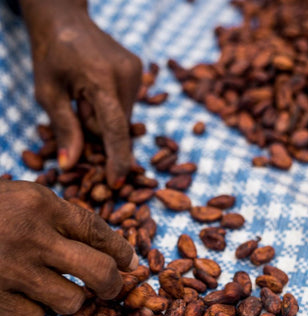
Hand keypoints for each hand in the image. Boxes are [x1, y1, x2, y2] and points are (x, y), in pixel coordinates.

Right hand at [0, 180, 137, 315]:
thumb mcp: (21, 197)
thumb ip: (58, 217)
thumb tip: (102, 246)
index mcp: (42, 205)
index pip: (98, 231)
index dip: (120, 249)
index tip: (129, 260)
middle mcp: (32, 237)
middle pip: (99, 271)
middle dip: (115, 283)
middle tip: (113, 287)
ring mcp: (12, 271)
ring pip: (73, 301)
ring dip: (73, 299)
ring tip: (58, 289)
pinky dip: (38, 312)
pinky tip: (27, 298)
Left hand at [21, 0, 141, 187]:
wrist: (65, 20)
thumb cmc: (50, 55)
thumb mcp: (47, 93)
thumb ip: (63, 129)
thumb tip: (70, 166)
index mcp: (102, 79)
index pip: (115, 129)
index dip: (116, 160)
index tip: (116, 183)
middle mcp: (127, 76)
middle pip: (117, 127)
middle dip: (98, 131)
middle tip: (77, 107)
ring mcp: (137, 72)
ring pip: (123, 119)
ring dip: (105, 120)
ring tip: (86, 96)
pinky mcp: (140, 72)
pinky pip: (126, 107)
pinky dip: (111, 109)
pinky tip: (96, 92)